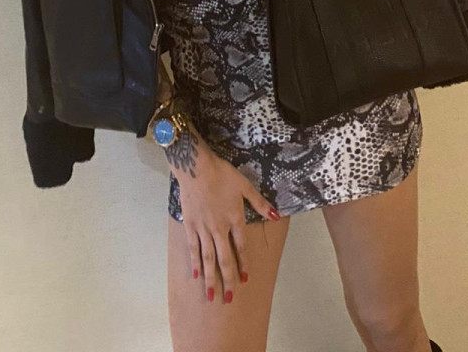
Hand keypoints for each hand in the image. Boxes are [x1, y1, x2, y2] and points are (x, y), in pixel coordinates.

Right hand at [168, 125, 279, 302]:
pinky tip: (197, 275)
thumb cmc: (223, 174)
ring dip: (211, 278)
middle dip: (227, 280)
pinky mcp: (190, 226)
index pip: (241, 247)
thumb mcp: (245, 186)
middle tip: (228, 299)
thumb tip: (277, 214)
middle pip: (224, 259)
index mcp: (234, 219)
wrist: (196, 168)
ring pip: (208, 258)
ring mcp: (203, 229)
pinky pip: (193, 248)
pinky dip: (195, 262)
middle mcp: (219, 229)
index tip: (245, 280)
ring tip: (212, 295)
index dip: (243, 264)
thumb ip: (260, 203)